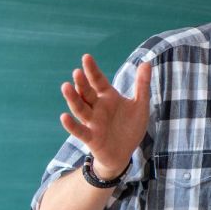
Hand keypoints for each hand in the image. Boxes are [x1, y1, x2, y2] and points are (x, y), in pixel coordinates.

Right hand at [60, 54, 151, 178]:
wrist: (125, 152)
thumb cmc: (131, 127)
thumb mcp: (140, 105)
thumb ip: (142, 85)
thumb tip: (147, 62)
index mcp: (108, 97)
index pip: (98, 81)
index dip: (92, 70)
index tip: (86, 57)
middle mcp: (97, 108)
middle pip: (86, 93)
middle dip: (81, 83)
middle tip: (76, 72)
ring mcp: (92, 122)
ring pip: (80, 109)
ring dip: (73, 99)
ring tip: (65, 86)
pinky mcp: (91, 138)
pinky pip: (79, 131)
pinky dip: (71, 125)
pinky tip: (64, 116)